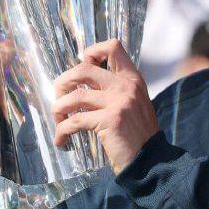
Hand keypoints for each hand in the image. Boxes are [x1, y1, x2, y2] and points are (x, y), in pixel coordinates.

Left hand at [53, 40, 158, 174]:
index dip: (91, 52)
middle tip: (60, 97)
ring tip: (58, 121)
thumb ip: (118, 90)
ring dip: (58, 109)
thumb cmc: (138, 134)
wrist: (150, 160)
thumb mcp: (135, 103)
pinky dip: (62, 132)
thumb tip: (85, 83)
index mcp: (133, 79)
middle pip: (83, 68)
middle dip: (63, 82)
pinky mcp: (110, 120)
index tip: (82, 71)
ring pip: (74, 96)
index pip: (113, 47)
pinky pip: (74, 121)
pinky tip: (61, 141)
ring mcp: (119, 102)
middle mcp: (126, 86)